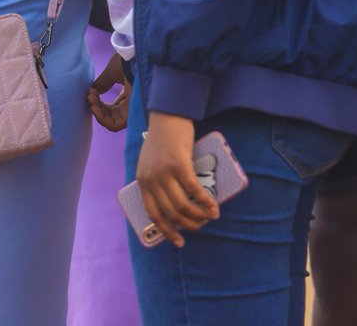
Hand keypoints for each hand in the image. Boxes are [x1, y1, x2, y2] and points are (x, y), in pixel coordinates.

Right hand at [87, 52, 131, 131]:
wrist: (137, 58)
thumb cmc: (127, 62)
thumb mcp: (111, 71)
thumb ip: (102, 83)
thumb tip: (94, 91)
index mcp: (128, 92)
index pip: (113, 106)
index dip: (99, 101)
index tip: (91, 91)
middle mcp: (131, 103)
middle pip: (111, 114)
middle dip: (96, 106)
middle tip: (90, 95)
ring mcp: (132, 109)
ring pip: (111, 120)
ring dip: (97, 112)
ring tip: (90, 99)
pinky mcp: (132, 114)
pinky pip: (115, 124)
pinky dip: (102, 119)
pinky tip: (94, 107)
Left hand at [136, 113, 218, 246]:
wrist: (167, 115)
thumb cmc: (162, 139)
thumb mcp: (152, 162)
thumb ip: (158, 181)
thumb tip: (175, 205)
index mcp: (142, 180)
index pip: (153, 214)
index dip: (167, 231)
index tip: (179, 242)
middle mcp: (151, 179)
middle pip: (171, 213)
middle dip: (188, 224)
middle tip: (200, 225)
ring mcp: (164, 172)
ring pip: (184, 205)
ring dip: (199, 216)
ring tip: (210, 217)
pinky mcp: (179, 165)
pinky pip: (195, 190)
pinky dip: (206, 202)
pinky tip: (214, 208)